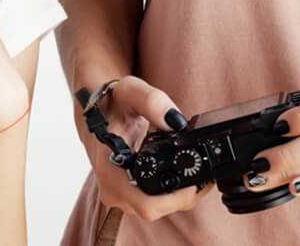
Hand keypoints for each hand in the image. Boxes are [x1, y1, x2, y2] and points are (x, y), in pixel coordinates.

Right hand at [76, 75, 211, 222]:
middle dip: (184, 194)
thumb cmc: (110, 102)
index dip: (177, 199)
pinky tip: (178, 173)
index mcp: (109, 171)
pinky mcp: (125, 195)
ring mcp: (118, 195)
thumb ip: (152, 102)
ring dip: (177, 194)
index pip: (148, 204)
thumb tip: (176, 122)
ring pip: (156, 208)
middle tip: (204, 172)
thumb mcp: (130, 92)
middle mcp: (112, 190)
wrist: (96, 110)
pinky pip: (152, 202)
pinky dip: (169, 191)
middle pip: (158, 208)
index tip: (197, 182)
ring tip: (191, 169)